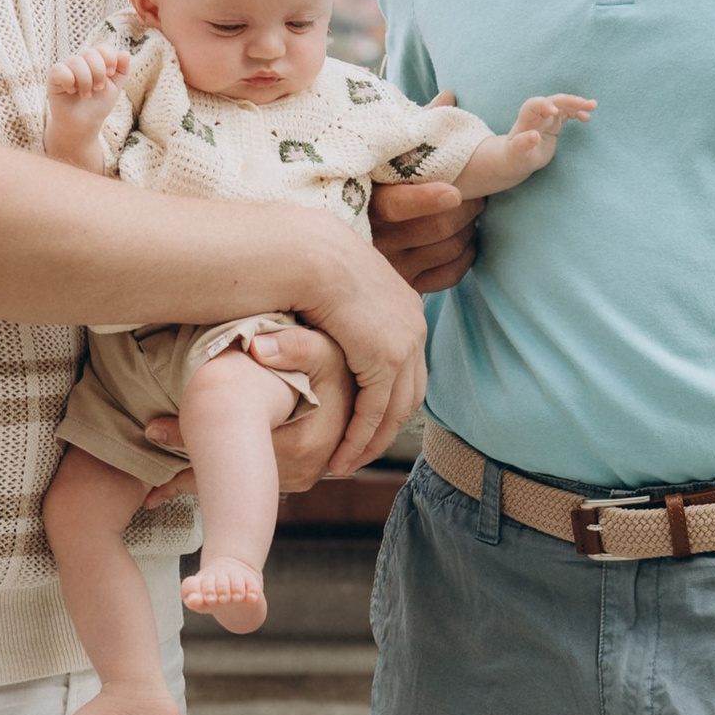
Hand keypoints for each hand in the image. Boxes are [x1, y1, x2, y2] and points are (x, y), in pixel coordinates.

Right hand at [45, 41, 130, 166]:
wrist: (83, 124)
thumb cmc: (98, 104)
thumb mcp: (115, 88)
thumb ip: (122, 70)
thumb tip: (125, 52)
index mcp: (96, 61)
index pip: (102, 48)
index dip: (109, 58)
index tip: (110, 74)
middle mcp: (80, 61)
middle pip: (90, 53)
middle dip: (98, 73)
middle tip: (98, 89)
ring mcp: (66, 67)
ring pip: (76, 62)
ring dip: (85, 82)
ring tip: (86, 95)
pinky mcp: (54, 76)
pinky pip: (59, 70)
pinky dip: (69, 81)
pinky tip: (70, 91)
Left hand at [144, 329, 348, 492]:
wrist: (362, 386)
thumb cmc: (338, 364)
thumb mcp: (323, 349)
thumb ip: (295, 346)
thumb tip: (256, 348)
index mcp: (303, 444)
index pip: (237, 450)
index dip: (193, 443)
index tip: (154, 431)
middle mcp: (301, 470)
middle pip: (235, 476)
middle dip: (187, 473)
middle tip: (146, 474)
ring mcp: (297, 478)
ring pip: (240, 487)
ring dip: (200, 482)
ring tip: (155, 487)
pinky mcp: (292, 478)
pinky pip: (248, 488)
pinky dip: (217, 486)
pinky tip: (176, 490)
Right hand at [284, 224, 428, 473]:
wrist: (302, 249)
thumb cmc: (299, 263)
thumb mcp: (329, 288)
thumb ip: (337, 312)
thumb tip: (322, 324)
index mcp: (404, 304)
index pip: (404, 366)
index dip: (384, 400)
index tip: (360, 425)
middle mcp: (414, 323)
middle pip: (408, 391)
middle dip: (383, 429)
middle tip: (356, 456)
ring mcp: (406, 340)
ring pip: (396, 409)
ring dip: (371, 442)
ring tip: (345, 464)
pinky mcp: (388, 357)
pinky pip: (376, 410)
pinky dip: (359, 438)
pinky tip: (341, 456)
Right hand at [370, 90, 476, 290]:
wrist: (336, 253)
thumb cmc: (370, 187)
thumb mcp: (382, 159)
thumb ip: (413, 129)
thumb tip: (449, 96)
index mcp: (365, 202)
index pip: (397, 206)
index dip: (427, 199)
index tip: (454, 191)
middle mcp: (375, 240)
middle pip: (438, 226)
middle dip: (469, 207)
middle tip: (480, 194)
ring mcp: (391, 269)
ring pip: (449, 249)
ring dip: (471, 230)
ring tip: (473, 214)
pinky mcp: (406, 288)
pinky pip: (449, 275)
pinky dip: (466, 257)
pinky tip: (466, 242)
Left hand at [501, 92, 594, 173]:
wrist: (516, 159)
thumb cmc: (515, 157)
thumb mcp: (517, 153)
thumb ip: (522, 144)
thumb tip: (534, 136)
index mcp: (526, 119)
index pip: (534, 105)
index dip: (544, 105)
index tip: (555, 111)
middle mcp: (537, 115)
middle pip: (554, 101)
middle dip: (570, 101)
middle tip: (587, 104)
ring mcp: (546, 117)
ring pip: (563, 105)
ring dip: (577, 104)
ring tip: (593, 106)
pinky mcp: (553, 123)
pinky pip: (567, 113)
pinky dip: (577, 113)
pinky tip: (587, 118)